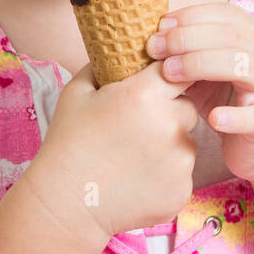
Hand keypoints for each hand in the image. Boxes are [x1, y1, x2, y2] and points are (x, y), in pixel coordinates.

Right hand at [28, 59, 199, 240]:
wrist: (66, 204)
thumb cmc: (67, 143)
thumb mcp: (77, 92)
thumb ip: (105, 65)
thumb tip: (121, 49)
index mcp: (145, 95)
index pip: (178, 69)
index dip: (169, 75)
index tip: (157, 83)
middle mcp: (170, 126)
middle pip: (187, 107)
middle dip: (169, 112)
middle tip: (137, 126)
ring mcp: (180, 162)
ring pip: (187, 142)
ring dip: (169, 144)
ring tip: (133, 156)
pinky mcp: (182, 191)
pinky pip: (182, 173)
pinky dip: (166, 174)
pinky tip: (137, 179)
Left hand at [145, 3, 253, 184]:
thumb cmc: (231, 98)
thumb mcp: (207, 70)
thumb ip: (187, 53)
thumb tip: (151, 39)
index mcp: (252, 36)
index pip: (223, 13)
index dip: (189, 16)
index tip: (159, 27)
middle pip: (230, 35)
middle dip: (187, 38)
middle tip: (154, 49)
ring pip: (243, 64)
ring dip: (202, 64)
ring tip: (170, 75)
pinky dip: (233, 116)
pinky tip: (213, 118)